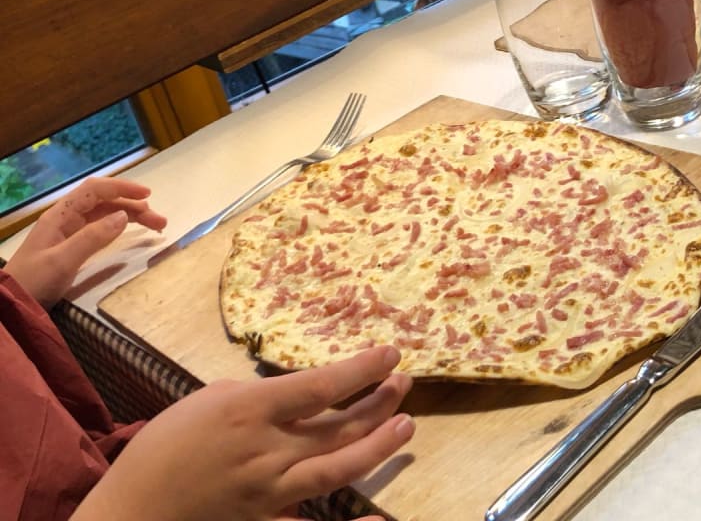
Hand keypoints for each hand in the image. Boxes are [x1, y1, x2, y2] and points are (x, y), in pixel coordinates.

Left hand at [5, 176, 166, 306]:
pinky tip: (131, 232)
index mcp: (61, 215)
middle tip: (160, 221)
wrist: (9, 305)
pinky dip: (120, 228)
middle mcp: (66, 219)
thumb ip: (92, 238)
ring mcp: (69, 232)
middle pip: (105, 202)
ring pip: (105, 214)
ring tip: (155, 227)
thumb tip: (124, 216)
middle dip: (133, 205)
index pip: (96, 190)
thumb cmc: (33, 282)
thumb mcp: (62, 261)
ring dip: (130, 216)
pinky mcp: (72, 247)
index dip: (122, 188)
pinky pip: (101, 228)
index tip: (148, 196)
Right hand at [74, 346, 414, 520]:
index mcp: (250, 410)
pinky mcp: (265, 520)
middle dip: (378, 402)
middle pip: (339, 426)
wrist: (136, 508)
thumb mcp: (210, 398)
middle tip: (403, 383)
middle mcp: (267, 450)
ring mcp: (270, 491)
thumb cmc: (166, 444)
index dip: (362, 370)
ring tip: (406, 425)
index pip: (321, 386)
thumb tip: (298, 395)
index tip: (390, 353)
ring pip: (338, 469)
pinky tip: (379, 520)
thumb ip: (260, 397)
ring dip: (377, 445)